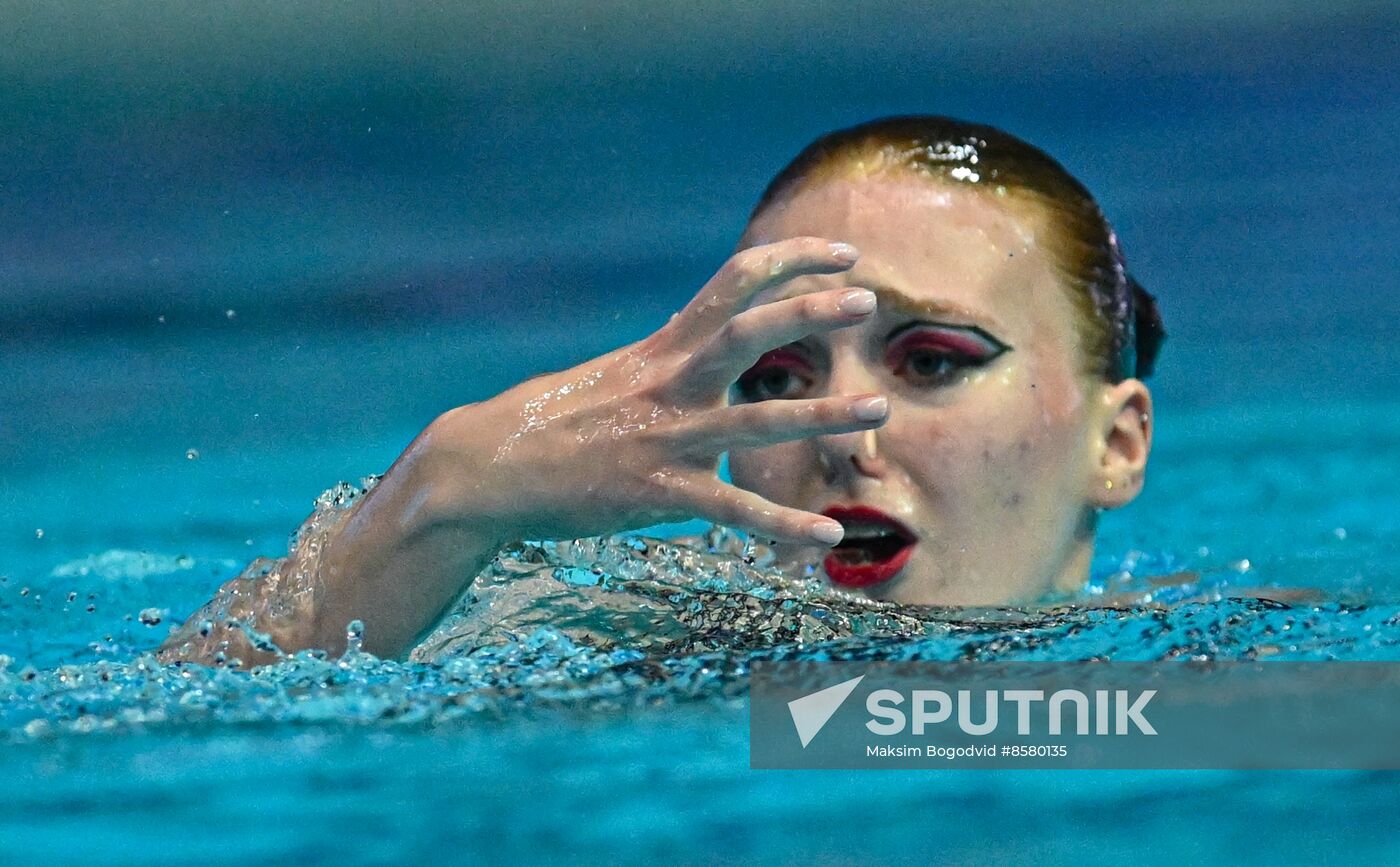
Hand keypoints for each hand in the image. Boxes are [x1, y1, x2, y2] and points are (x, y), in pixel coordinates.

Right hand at [415, 236, 886, 547]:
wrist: (483, 469)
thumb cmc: (547, 422)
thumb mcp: (609, 373)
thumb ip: (660, 351)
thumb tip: (685, 319)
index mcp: (660, 349)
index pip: (731, 283)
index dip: (789, 262)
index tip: (841, 256)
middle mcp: (667, 383)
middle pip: (746, 331)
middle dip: (808, 312)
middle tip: (866, 302)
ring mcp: (662, 437)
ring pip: (755, 419)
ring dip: (822, 414)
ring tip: (879, 410)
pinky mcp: (653, 492)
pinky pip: (730, 508)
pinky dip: (782, 524)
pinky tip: (827, 534)